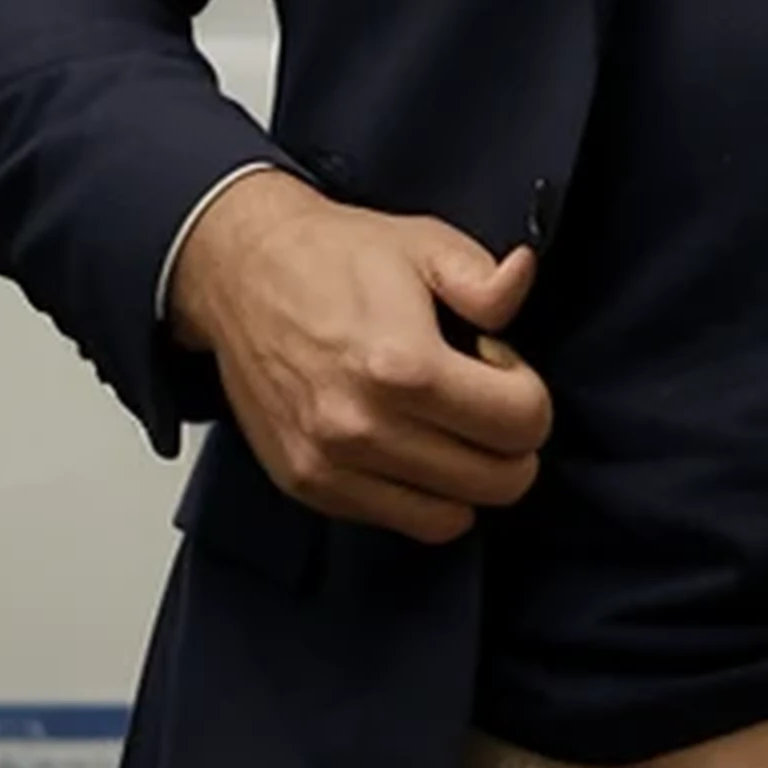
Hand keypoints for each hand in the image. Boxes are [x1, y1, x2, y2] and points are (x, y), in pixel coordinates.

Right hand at [167, 170, 551, 545]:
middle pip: (500, 480)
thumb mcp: (424, 245)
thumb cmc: (334, 258)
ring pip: (455, 516)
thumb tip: (522, 281)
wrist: (241, 274)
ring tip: (443, 422)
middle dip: (510, 439)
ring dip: (469, 474)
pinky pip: (402, 522)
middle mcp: (365, 427)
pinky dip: (423, 496)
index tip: (496, 363)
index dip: (527, 390)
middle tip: (479, 396)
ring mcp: (332, 465)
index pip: (523, 423)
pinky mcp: (308, 484)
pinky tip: (410, 443)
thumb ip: (485, 279)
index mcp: (404, 366)